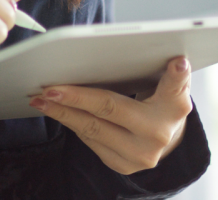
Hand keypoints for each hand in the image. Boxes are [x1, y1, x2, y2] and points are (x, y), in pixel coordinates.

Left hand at [29, 57, 191, 174]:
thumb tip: (155, 53)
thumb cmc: (158, 103)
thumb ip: (162, 73)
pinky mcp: (122, 165)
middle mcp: (159, 133)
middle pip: (111, 108)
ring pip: (92, 128)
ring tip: (41, 99)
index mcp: (175, 107)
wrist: (164, 140)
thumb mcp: (165, 86)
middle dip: (75, 97)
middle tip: (49, 88)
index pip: (176, 88)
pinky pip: (89, 140)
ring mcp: (140, 154)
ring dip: (61, 111)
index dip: (176, 76)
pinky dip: (70, 122)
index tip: (176, 62)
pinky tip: (54, 110)